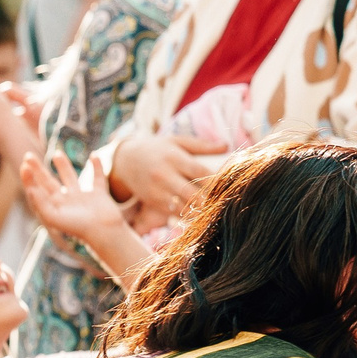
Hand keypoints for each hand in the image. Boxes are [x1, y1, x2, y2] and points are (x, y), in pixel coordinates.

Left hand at [20, 151, 130, 245]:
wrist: (104, 232)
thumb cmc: (78, 228)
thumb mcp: (54, 217)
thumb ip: (41, 203)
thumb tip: (30, 189)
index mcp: (54, 207)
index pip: (38, 189)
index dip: (30, 178)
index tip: (25, 165)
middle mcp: (66, 201)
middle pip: (48, 181)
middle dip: (38, 169)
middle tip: (28, 155)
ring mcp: (82, 197)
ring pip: (70, 177)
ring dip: (63, 165)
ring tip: (56, 153)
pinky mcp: (99, 195)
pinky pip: (97, 178)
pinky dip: (97, 167)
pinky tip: (94, 155)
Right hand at [110, 132, 227, 215]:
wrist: (125, 161)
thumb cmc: (158, 149)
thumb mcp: (177, 141)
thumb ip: (202, 145)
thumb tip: (226, 146)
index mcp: (173, 158)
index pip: (199, 172)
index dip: (216, 181)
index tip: (231, 185)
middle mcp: (164, 175)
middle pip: (192, 193)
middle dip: (210, 200)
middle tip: (226, 202)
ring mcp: (157, 191)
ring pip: (183, 207)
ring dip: (201, 211)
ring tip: (216, 211)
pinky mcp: (153, 202)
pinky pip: (174, 213)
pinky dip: (189, 215)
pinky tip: (202, 215)